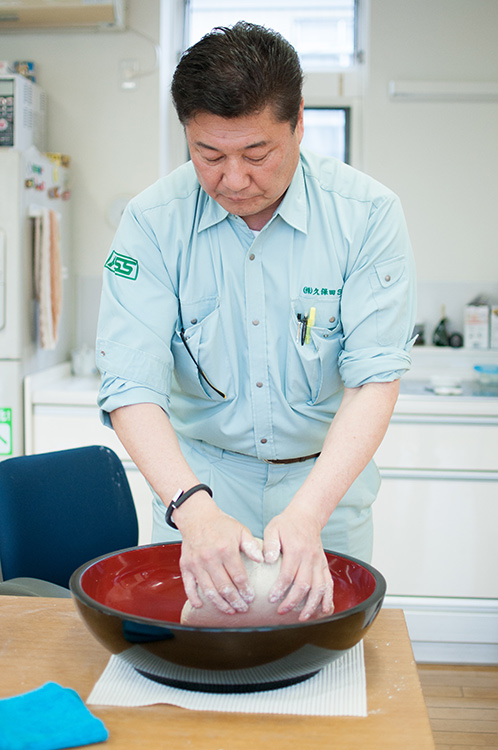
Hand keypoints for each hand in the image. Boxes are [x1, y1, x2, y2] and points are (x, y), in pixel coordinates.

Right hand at [176, 499, 263, 614]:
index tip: (251, 598)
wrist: (197, 517)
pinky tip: (201, 606)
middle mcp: (210, 558)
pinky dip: (194, 598)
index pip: (238, 576)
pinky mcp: (185, 566)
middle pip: (224, 587)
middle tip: (243, 608)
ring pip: (209, 590)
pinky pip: (189, 586)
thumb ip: (251, 545)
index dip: (245, 590)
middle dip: (235, 601)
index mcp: (225, 549)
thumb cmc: (221, 524)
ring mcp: (196, 563)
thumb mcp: (241, 530)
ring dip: (220, 604)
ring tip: (229, 610)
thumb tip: (262, 560)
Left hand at [263, 507, 333, 621]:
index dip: (280, 589)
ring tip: (303, 618)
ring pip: (319, 588)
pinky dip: (328, 598)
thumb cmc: (287, 524)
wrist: (307, 516)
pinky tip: (325, 611)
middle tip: (282, 611)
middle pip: (304, 585)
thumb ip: (270, 544)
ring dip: (312, 605)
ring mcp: (319, 562)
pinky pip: (329, 584)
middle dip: (293, 601)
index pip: (288, 574)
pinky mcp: (324, 565)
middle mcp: (309, 558)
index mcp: (296, 550)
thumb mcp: (273, 528)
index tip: (271, 599)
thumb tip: (267, 559)